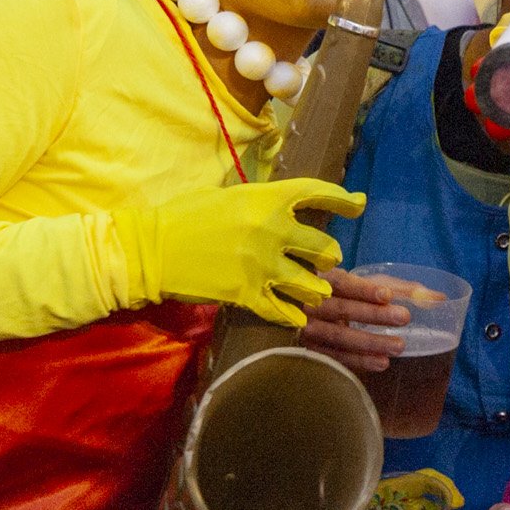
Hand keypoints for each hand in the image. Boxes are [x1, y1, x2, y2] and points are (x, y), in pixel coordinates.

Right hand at [116, 177, 364, 327]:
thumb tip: (289, 204)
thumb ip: (263, 201)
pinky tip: (296, 315)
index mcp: (266, 199)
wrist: (151, 249)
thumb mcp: (229, 195)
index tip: (359, 204)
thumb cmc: (185, 216)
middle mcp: (271, 230)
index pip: (318, 194)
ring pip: (312, 284)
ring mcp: (261, 265)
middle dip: (329, 257)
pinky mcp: (247, 294)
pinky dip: (293, 315)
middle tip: (324, 260)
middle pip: (324, 249)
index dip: (343, 199)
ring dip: (316, 288)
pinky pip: (285, 311)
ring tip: (312, 289)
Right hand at [300, 266, 411, 371]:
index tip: (387, 295)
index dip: (364, 289)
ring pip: (338, 337)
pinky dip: (358, 361)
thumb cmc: (347, 295)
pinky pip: (334, 357)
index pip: (343, 282)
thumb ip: (401, 289)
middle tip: (404, 318)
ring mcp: (308, 328)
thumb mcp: (368, 285)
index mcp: (325, 279)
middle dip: (373, 315)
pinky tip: (380, 363)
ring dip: (369, 343)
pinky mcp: (310, 350)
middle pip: (341, 309)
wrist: (307, 315)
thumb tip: (439, 298)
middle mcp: (312, 303)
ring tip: (398, 347)